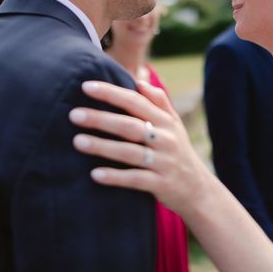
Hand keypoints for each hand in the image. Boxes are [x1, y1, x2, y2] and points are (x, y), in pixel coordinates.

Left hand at [69, 80, 214, 216]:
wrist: (199, 190)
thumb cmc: (178, 152)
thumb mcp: (175, 125)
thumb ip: (159, 102)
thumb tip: (139, 81)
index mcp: (165, 121)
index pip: (136, 102)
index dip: (112, 93)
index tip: (86, 87)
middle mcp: (165, 139)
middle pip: (130, 125)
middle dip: (101, 119)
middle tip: (74, 115)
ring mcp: (163, 162)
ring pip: (130, 152)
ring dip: (103, 146)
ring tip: (77, 141)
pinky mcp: (161, 184)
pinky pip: (135, 179)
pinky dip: (115, 177)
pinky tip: (95, 174)